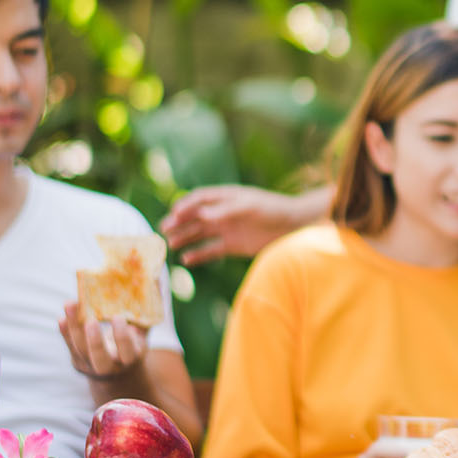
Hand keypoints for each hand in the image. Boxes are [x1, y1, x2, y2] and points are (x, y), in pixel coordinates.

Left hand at [59, 303, 149, 380]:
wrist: (117, 373)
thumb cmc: (132, 345)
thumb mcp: (143, 333)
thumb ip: (148, 310)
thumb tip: (156, 278)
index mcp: (130, 358)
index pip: (127, 351)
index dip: (122, 337)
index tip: (119, 318)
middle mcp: (110, 365)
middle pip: (99, 357)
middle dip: (94, 340)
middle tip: (91, 321)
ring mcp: (91, 365)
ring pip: (80, 349)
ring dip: (73, 327)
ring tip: (70, 304)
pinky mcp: (77, 360)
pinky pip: (69, 346)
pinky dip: (65, 332)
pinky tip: (62, 317)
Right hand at [160, 184, 322, 265]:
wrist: (294, 227)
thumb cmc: (273, 210)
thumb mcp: (250, 207)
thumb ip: (226, 210)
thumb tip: (201, 213)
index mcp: (226, 197)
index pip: (199, 199)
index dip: (185, 205)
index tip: (173, 214)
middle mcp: (223, 213)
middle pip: (195, 217)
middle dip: (179, 222)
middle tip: (163, 230)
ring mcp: (227, 229)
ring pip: (200, 234)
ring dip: (185, 238)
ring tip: (170, 244)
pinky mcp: (233, 245)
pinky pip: (211, 250)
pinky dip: (199, 255)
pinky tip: (186, 260)